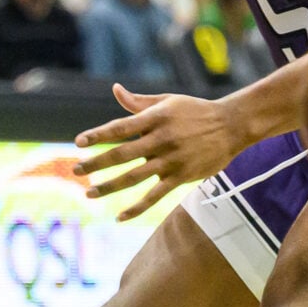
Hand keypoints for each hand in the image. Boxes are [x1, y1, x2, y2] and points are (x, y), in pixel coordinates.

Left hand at [75, 85, 242, 219]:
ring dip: (110, 186)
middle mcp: (161, 140)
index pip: (120, 127)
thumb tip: (115, 90)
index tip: (78, 143)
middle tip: (75, 170)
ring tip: (89, 193)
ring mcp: (171, 160)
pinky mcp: (181, 177)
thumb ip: (139, 102)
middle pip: (122, 154)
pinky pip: (155, 196)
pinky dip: (137, 208)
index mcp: (155, 118)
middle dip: (96, 163)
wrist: (232, 125)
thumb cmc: (195, 110)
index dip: (98, 135)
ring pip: (134, 177)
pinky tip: (120, 216)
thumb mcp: (167, 101)